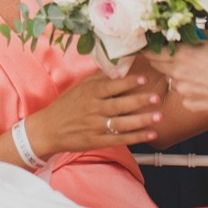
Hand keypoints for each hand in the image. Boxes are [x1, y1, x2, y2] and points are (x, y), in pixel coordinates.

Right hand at [28, 70, 163, 157]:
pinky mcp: (97, 141)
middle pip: (120, 105)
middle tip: (156, 98)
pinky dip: (136, 137)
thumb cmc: (66, 106)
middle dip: (140, 101)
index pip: (112, 86)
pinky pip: (120, 139)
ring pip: (122, 123)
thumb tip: (120, 66)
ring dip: (142, 120)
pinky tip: (150, 134)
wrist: (48, 130)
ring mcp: (96, 126)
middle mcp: (94, 109)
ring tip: (159, 117)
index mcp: (90, 93)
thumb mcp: (80, 88)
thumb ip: (100, 78)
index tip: (144, 78)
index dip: (128, 82)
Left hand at [143, 34, 207, 117]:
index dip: (150, 48)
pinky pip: (183, 95)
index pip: (152, 51)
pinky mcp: (189, 104)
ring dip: (179, 76)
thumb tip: (190, 30)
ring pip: (172, 80)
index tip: (152, 45)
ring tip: (200, 74)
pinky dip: (190, 91)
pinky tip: (206, 87)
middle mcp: (178, 73)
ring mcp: (183, 90)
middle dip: (164, 60)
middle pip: (158, 65)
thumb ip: (199, 34)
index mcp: (183, 54)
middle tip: (178, 58)